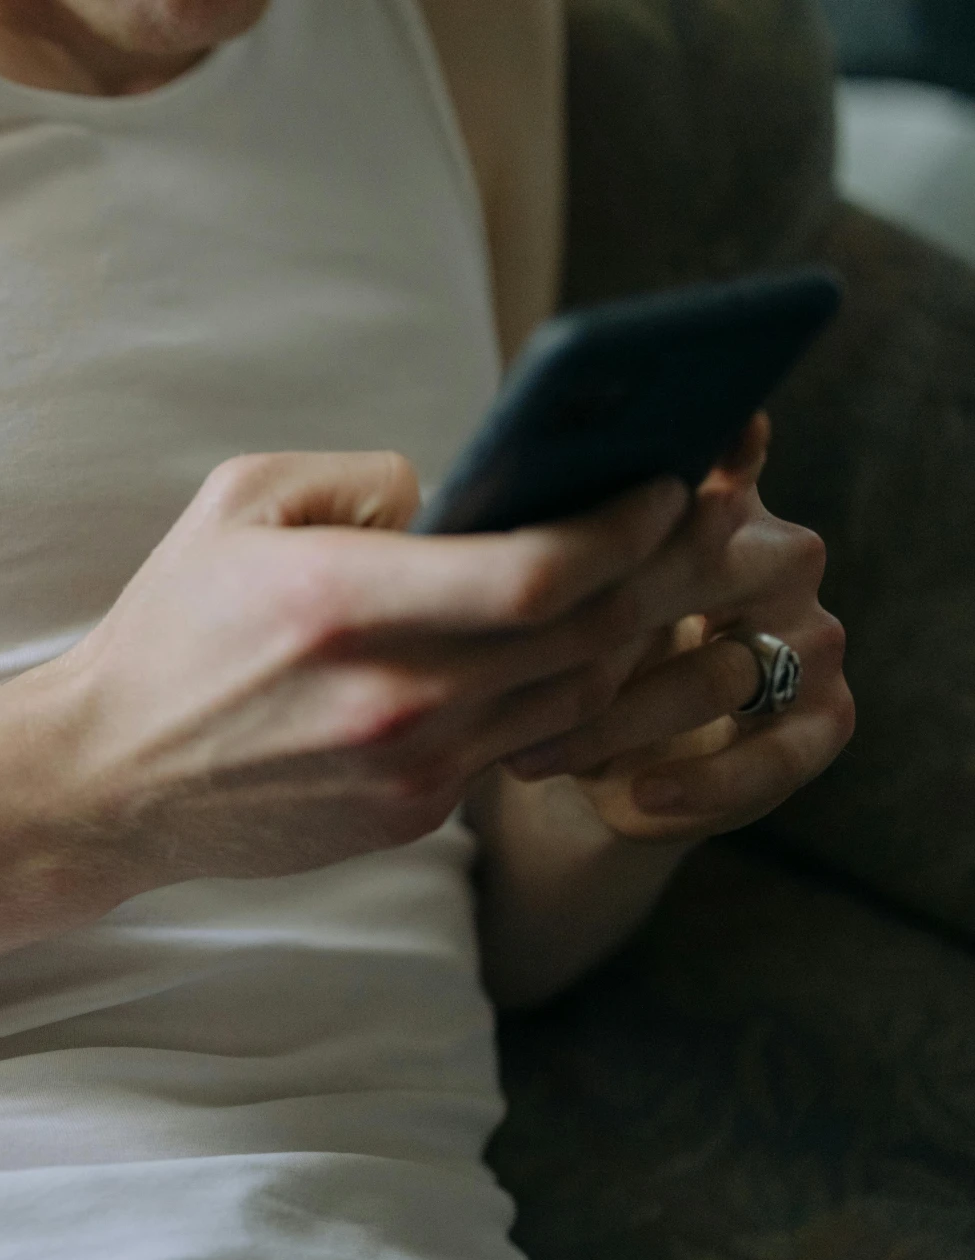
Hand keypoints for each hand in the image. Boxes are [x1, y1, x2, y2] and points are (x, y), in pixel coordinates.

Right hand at [28, 449, 738, 890]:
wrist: (108, 776)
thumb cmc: (172, 626)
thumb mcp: (238, 502)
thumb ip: (361, 475)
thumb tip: (462, 488)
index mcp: (342, 600)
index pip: (540, 572)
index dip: (624, 528)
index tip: (660, 485)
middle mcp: (389, 695)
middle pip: (583, 637)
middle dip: (652, 573)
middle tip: (683, 525)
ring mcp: (407, 768)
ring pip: (571, 699)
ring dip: (614, 641)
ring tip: (627, 585)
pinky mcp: (409, 816)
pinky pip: (517, 748)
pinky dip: (547, 698)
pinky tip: (543, 655)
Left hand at [497, 415, 854, 842]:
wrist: (591, 752)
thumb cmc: (554, 646)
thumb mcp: (533, 590)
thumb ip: (535, 535)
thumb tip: (442, 480)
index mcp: (715, 499)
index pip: (722, 462)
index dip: (710, 461)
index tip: (682, 475)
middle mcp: (778, 555)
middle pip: (702, 571)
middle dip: (599, 624)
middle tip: (509, 667)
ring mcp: (811, 636)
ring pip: (717, 672)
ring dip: (615, 721)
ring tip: (532, 753)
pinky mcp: (822, 718)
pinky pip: (772, 755)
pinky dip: (703, 781)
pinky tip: (641, 793)